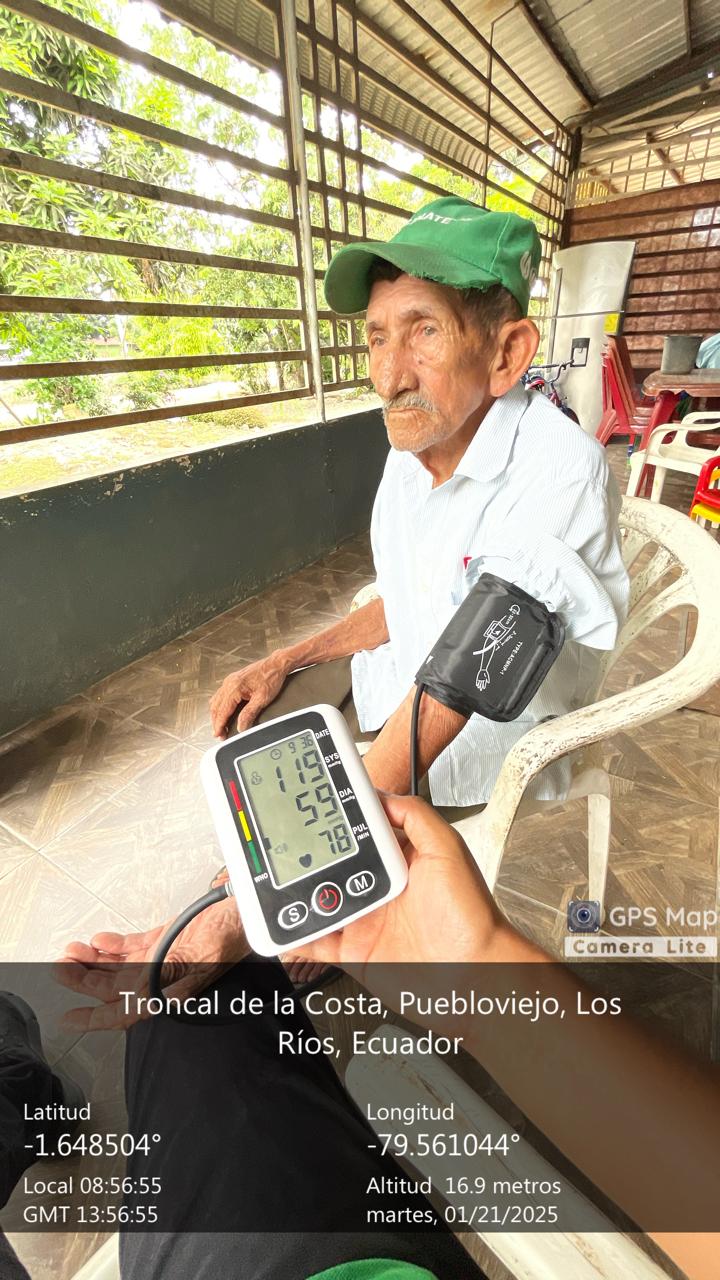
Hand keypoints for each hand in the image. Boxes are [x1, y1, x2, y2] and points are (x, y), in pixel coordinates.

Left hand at [55, 895, 248, 1030]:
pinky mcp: (166, 941)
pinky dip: (113, 945)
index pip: (122, 1012)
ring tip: (71, 951)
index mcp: (167, 990)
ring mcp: (162, 959)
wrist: (246, 913)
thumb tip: (134, 991)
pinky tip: (99, 941)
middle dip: (84, 979)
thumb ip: (164, 973)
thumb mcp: (197, 956)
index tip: (69, 1019)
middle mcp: (160, 978)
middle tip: (61, 968)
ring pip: (118, 967)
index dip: (94, 1018)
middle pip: (113, 987)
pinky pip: (133, 947)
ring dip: (93, 960)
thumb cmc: (230, 937)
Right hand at [210, 653, 288, 737]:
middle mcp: (229, 683)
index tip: (218, 735)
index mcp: (234, 687)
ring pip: (216, 701)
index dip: (219, 725)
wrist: (276, 664)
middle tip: (220, 734)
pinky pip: (220, 695)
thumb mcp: (262, 699)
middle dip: (216, 722)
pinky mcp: (233, 680)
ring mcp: (230, 680)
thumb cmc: (271, 678)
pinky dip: (219, 706)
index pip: (222, 711)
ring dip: (217, 714)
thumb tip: (241, 727)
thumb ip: (249, 714)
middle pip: (216, 707)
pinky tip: (223, 711)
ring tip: (221, 726)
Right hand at [295, 794, 509, 969]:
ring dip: (297, 893)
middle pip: (334, 866)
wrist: (475, 977)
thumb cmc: (472, 919)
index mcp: (402, 861)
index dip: (339, 821)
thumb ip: (417, 817)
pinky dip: (295, 935)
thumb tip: (382, 795)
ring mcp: (366, 921)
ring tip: (273, 879)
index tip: (312, 808)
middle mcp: (382, 889)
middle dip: (308, 856)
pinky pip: (316, 942)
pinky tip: (280, 924)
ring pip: (319, 901)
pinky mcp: (355, 953)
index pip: (362, 833)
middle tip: (283, 844)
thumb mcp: (449, 850)